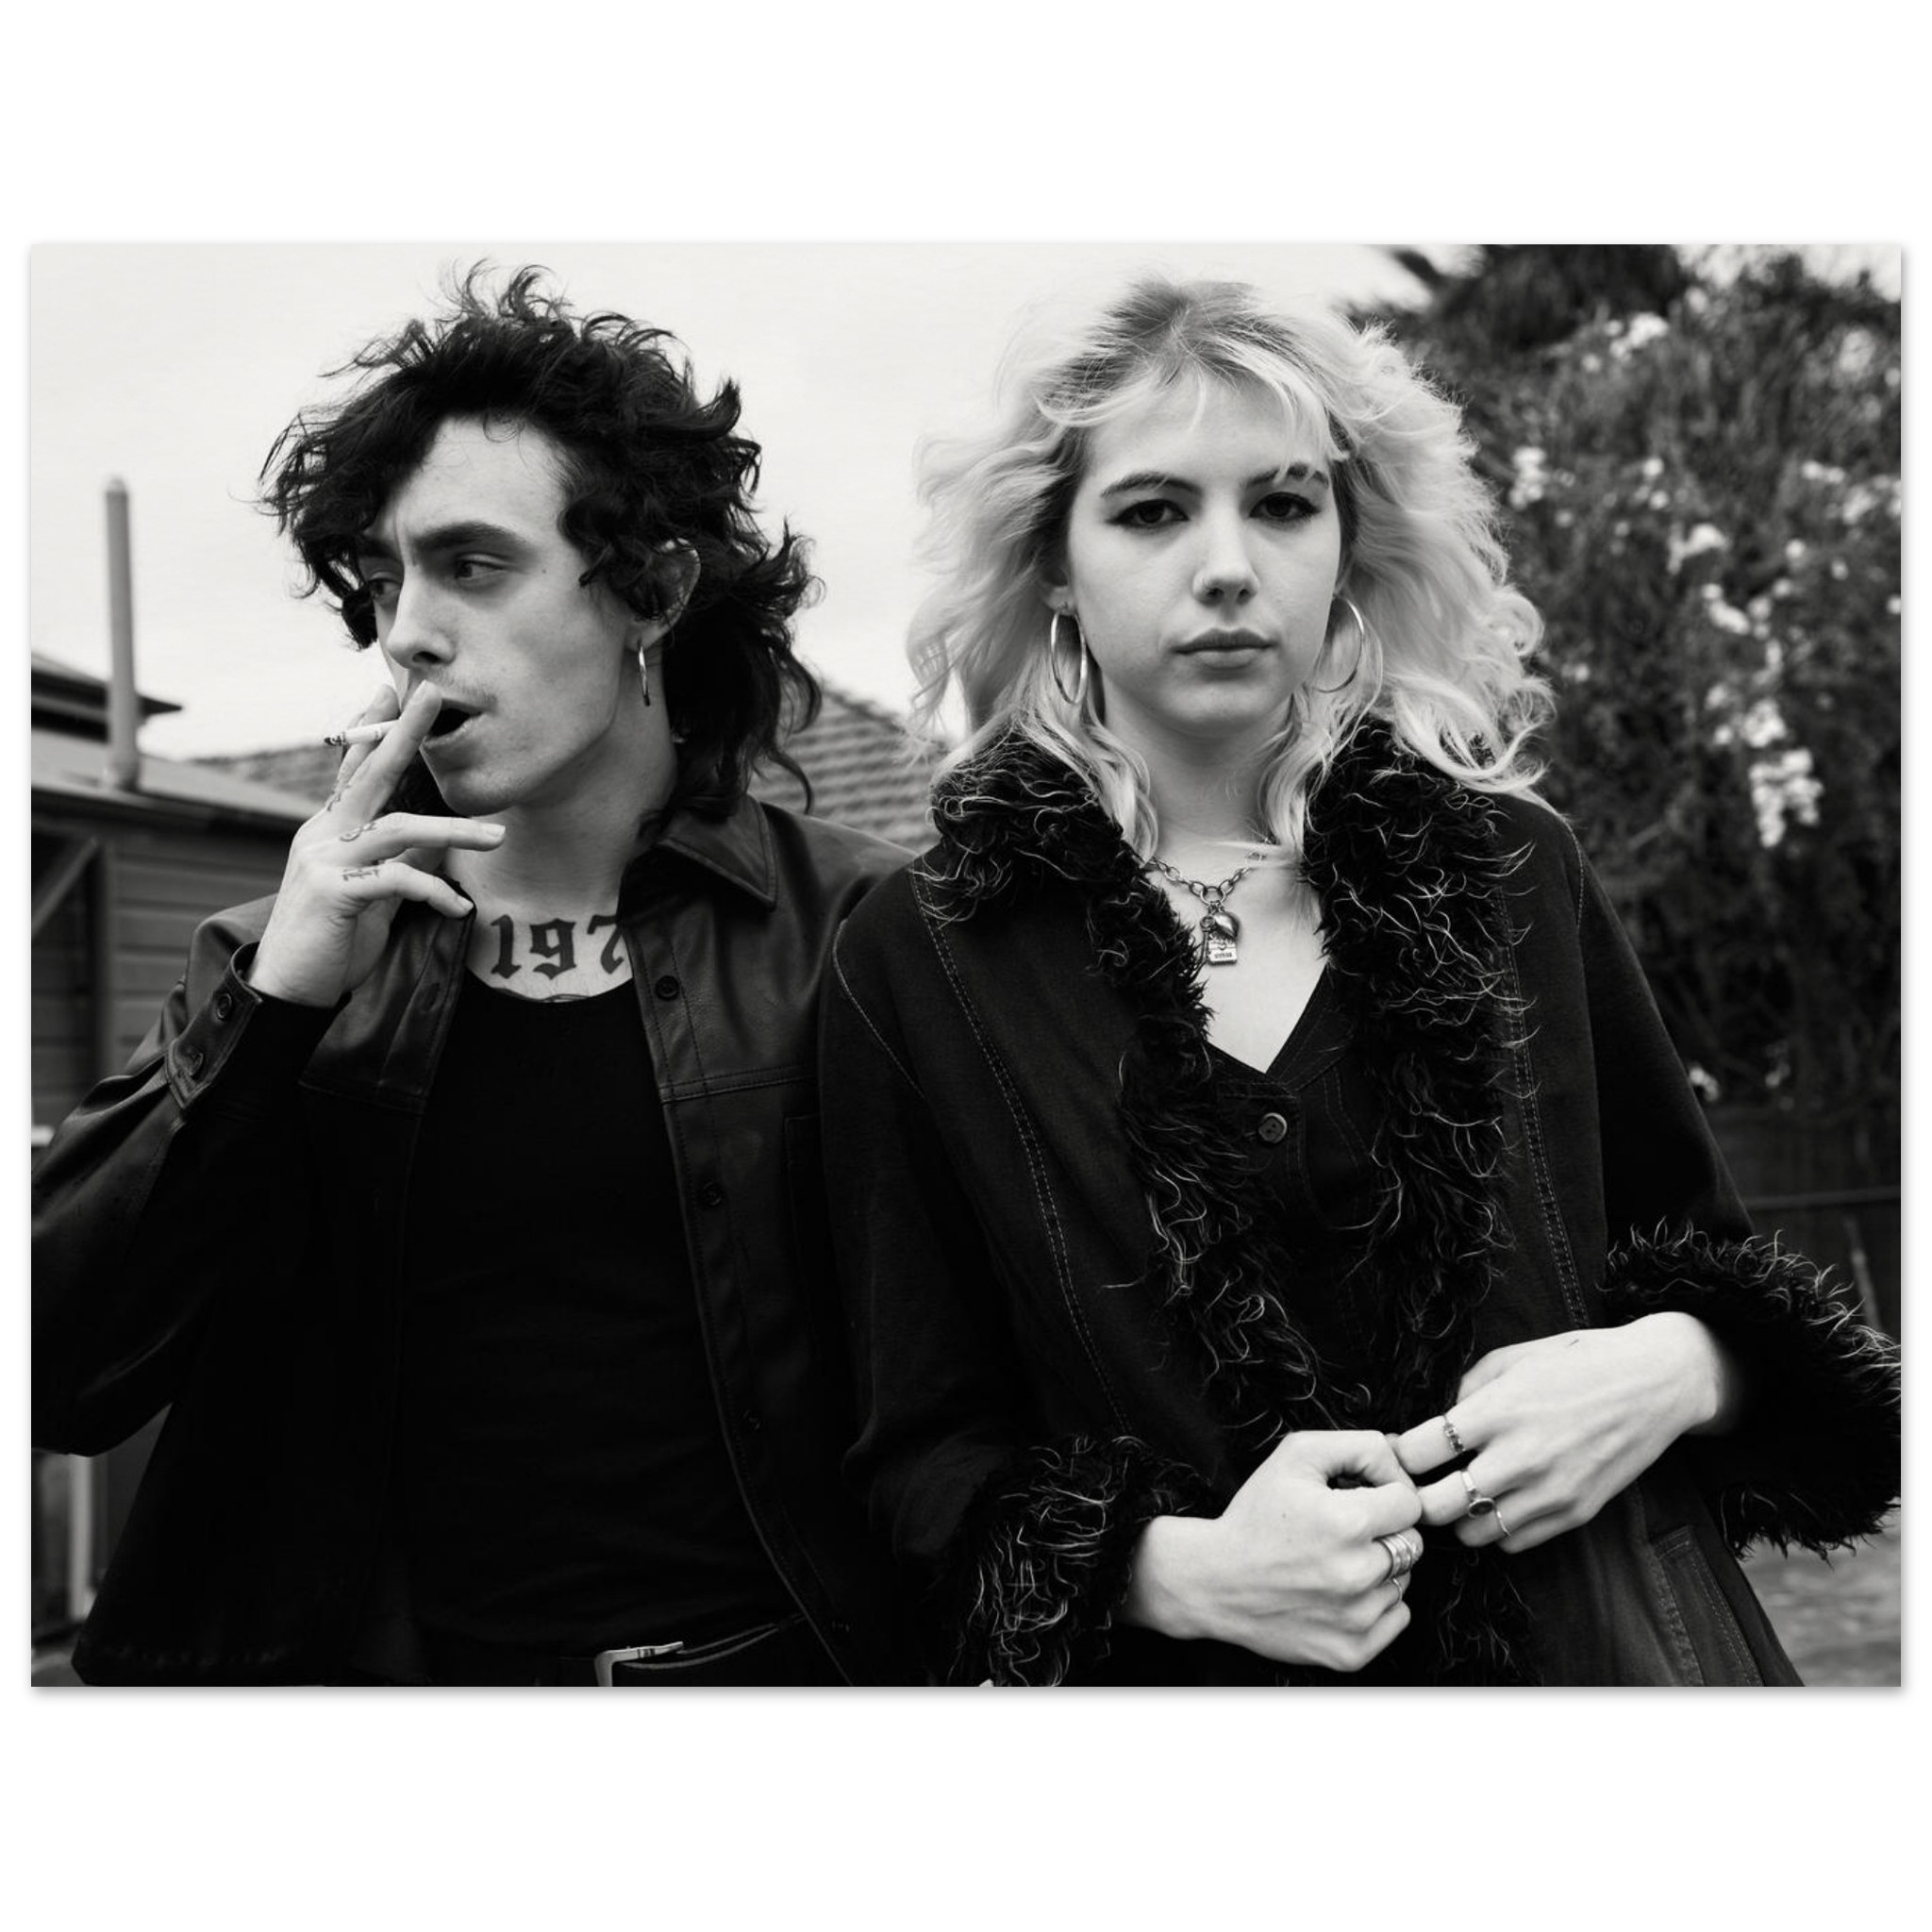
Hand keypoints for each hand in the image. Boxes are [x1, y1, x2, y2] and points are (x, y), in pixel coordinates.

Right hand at [247, 681, 505, 1006]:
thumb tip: (437, 842)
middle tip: (434, 695)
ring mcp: (322, 859)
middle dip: (404, 732)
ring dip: (453, 829)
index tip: (391, 691)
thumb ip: (400, 862)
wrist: (287, 988)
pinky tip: (459, 908)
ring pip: (397, 827)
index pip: (353, 768)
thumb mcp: (374, 895)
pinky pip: (396, 880)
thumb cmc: (333, 940)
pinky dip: (434, 891)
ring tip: (497, 836)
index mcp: (330, 829)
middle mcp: (322, 834)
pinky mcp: (331, 892)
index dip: (372, 729)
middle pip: (369, 771)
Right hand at [1124, 1430, 1420, 1672]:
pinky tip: (1339, 1592)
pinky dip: (1376, 1605)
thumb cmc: (1256, 1516)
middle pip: (1412, 1543)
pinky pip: (1396, 1618)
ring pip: (1403, 1581)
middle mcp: (1357, 1575)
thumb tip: (1404, 1458)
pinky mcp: (1351, 1653)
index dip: (1386, 1493)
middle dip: (1385, 1531)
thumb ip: (1360, 1446)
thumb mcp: (1297, 1456)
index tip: (1361, 1498)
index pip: (1410, 1502)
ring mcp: (1356, 1619)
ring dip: (1379, 1569)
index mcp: (1348, 1522)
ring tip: (1334, 1562)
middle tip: (1344, 1532)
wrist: (1213, 1580)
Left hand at [1391, 1314, 1734, 1554]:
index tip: (1403, 1449)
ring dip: (1458, 1516)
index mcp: (1498, 1411)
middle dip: (1419, 1495)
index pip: (1419, 1452)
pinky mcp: (1575, 1513)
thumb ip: (1467, 1390)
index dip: (1401, 1453)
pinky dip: (1498, 1528)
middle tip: (1422, 1482)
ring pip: (1472, 1533)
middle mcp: (1520, 1456)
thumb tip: (1435, 1421)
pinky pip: (1513, 1542)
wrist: (1657, 1383)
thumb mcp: (1513, 1357)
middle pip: (1436, 1506)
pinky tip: (1502, 1501)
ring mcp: (1550, 1491)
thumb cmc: (1579, 1362)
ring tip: (1463, 1493)